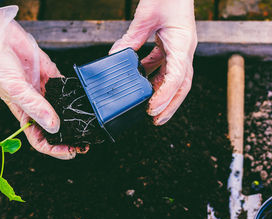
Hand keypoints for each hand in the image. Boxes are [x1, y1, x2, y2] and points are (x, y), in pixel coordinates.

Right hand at [0, 4, 77, 158]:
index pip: (40, 139)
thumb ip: (36, 107)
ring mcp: (45, 90)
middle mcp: (36, 105)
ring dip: (76, 118)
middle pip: (55, 128)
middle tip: (86, 142)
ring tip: (90, 124)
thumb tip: (55, 127)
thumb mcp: (16, 89)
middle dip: (69, 138)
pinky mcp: (51, 75)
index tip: (72, 151)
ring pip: (63, 110)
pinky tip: (86, 100)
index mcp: (24, 114)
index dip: (55, 149)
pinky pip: (66, 87)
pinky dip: (76, 94)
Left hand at [110, 0, 196, 124]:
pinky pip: (164, 66)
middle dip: (169, 105)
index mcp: (183, 44)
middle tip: (156, 120)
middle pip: (181, 85)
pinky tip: (142, 82)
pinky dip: (154, 76)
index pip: (177, 77)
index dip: (165, 96)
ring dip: (162, 94)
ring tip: (149, 108)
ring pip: (173, 78)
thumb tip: (115, 58)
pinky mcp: (171, 45)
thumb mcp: (145, 17)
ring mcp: (179, 48)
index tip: (152, 110)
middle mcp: (184, 49)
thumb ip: (131, 39)